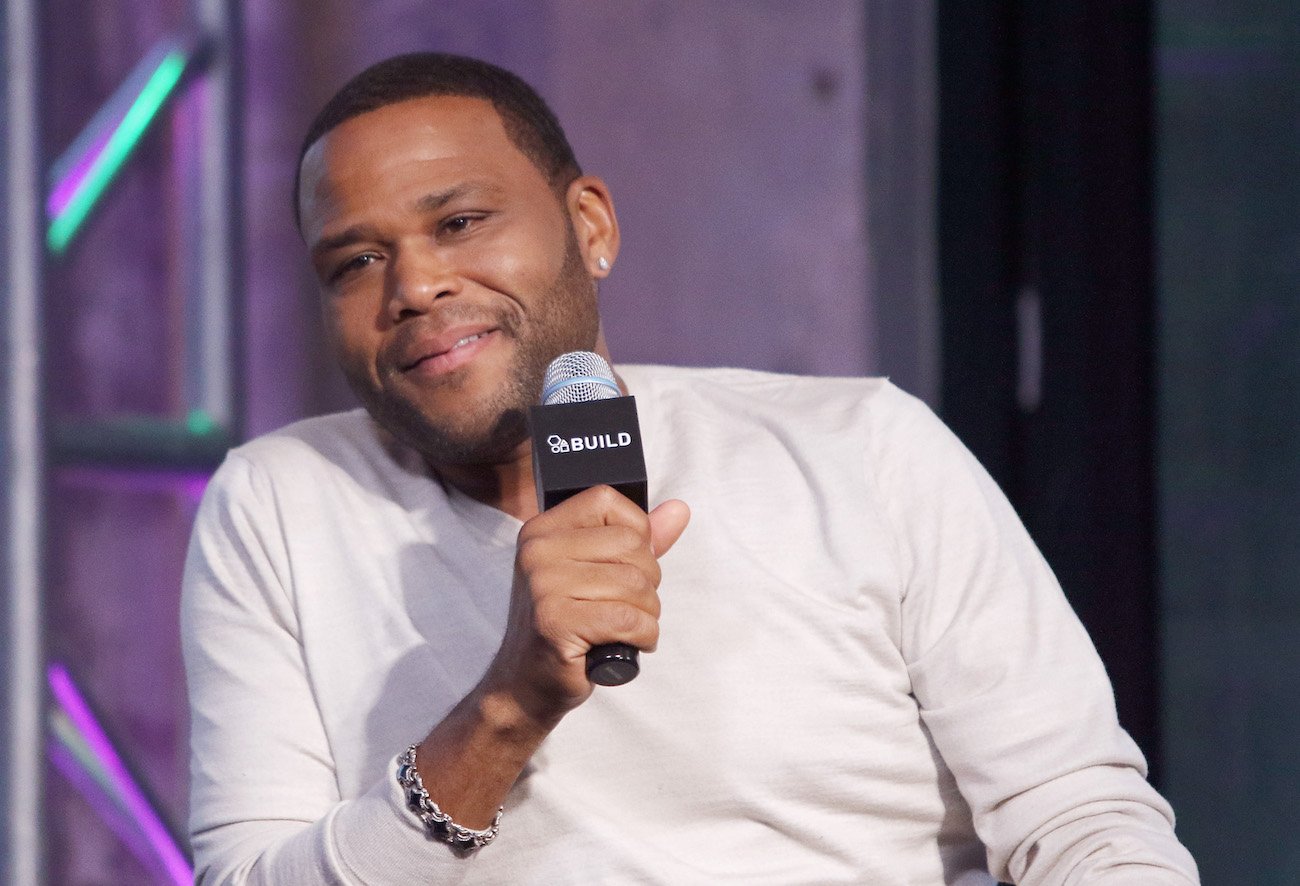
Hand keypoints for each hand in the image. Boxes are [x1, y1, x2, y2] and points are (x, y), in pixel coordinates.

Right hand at [484, 485, 689, 727]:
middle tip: (626, 607)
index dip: (636, 534)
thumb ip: (638, 540)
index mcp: (543, 529)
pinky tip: (625, 645)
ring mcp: (543, 585)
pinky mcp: (555, 622)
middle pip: (631, 545)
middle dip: (647, 582)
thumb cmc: (566, 626)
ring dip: (646, 614)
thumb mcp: (597, 573)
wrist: (525, 684)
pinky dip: (642, 636)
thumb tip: (679, 510)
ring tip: (624, 629)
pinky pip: (628, 619)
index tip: (626, 566)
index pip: (607, 501)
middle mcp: (537, 550)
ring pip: (635, 584)